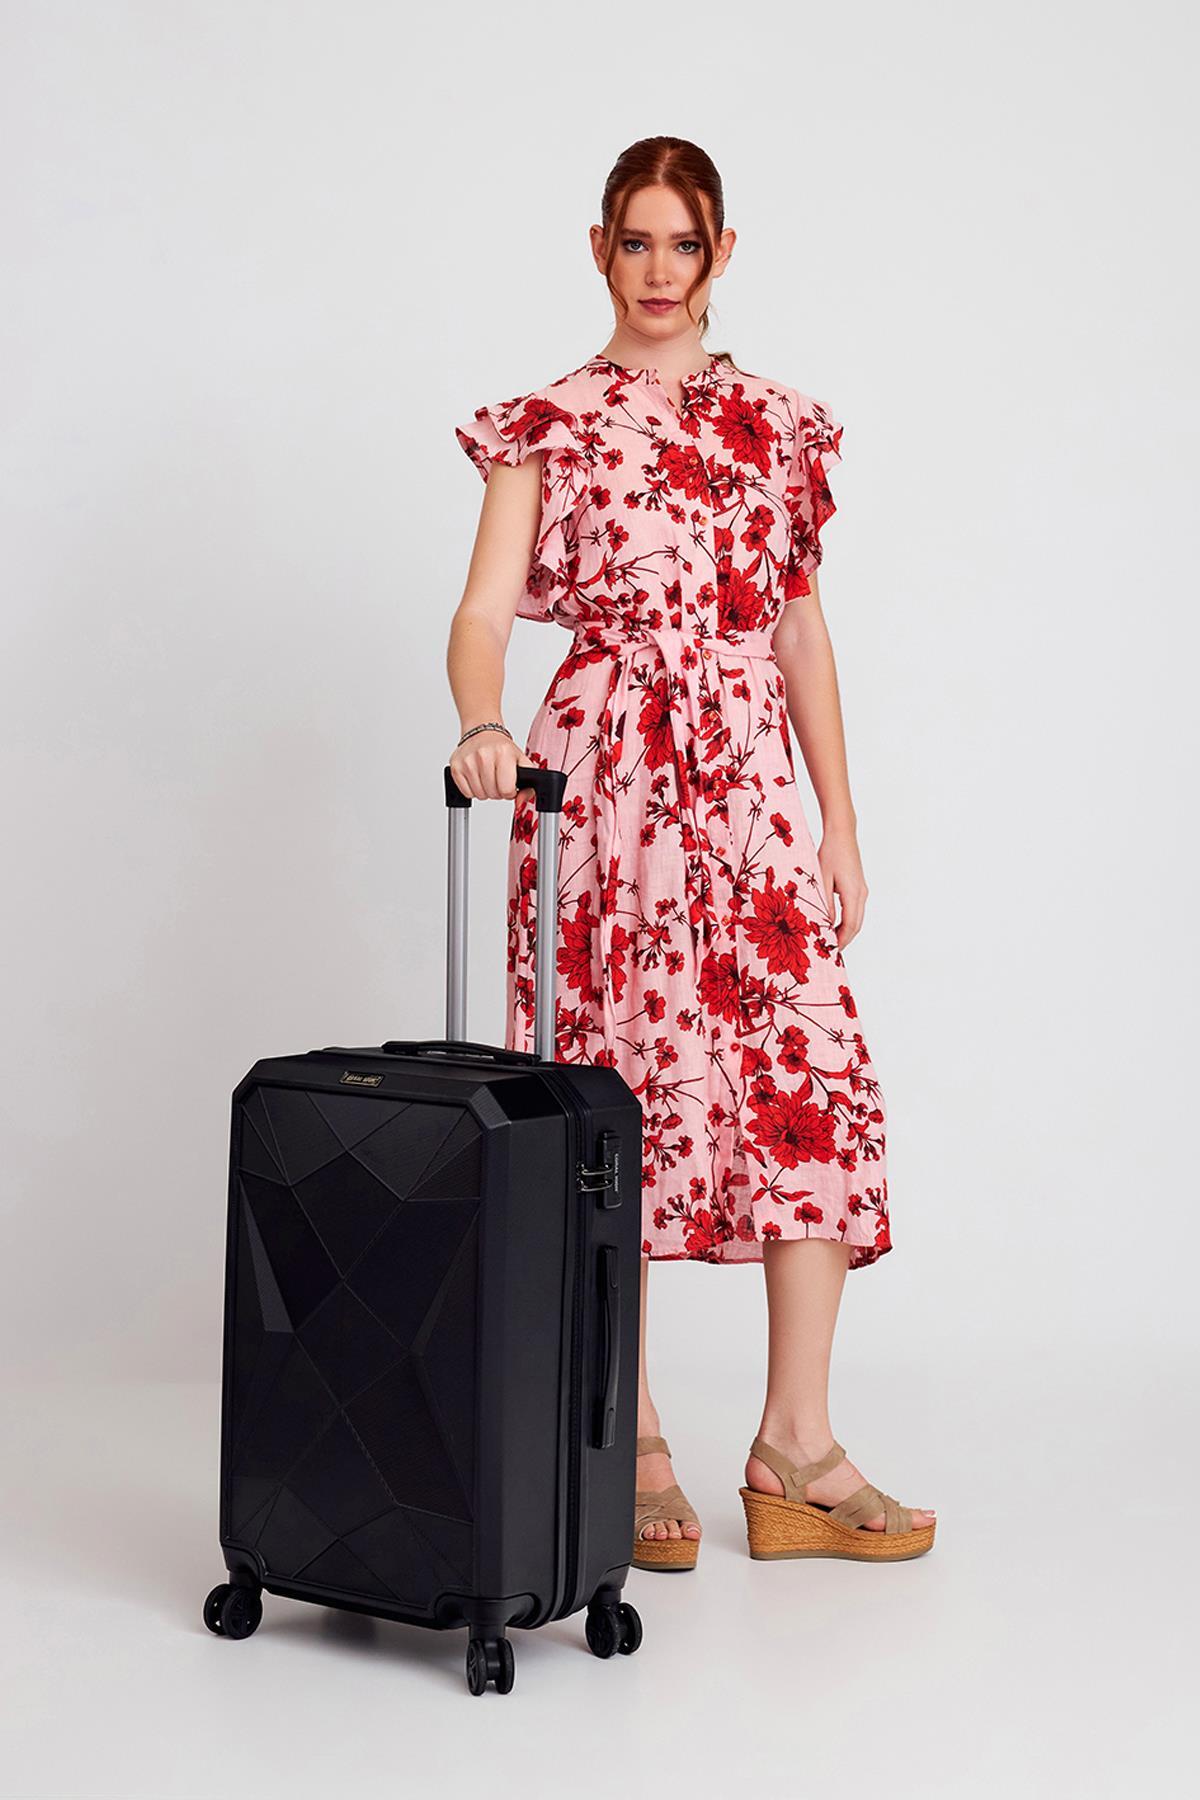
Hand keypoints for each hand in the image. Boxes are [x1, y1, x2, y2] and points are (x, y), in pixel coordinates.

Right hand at [448, 728, 534, 802]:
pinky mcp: (456, 766)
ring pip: (479, 795)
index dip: (509, 791)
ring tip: (487, 777)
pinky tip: (477, 777)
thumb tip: (520, 803)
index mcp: (503, 753)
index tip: (508, 785)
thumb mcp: (521, 762)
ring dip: (485, 791)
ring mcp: (467, 761)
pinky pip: (466, 793)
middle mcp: (483, 755)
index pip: (506, 789)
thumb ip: (528, 786)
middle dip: (497, 791)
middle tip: (497, 779)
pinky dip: (472, 789)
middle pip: (492, 794)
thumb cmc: (501, 749)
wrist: (483, 733)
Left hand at [817, 825, 867, 950]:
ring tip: (830, 939)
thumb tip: (825, 923)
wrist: (842, 833)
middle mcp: (862, 894)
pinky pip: (856, 909)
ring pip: (857, 918)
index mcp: (853, 893)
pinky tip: (834, 923)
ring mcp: (862, 889)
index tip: (831, 951)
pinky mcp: (859, 886)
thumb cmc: (829, 852)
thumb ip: (824, 902)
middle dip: (844, 939)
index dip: (841, 940)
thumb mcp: (821, 878)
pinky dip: (847, 920)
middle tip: (830, 950)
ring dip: (846, 930)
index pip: (850, 925)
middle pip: (856, 925)